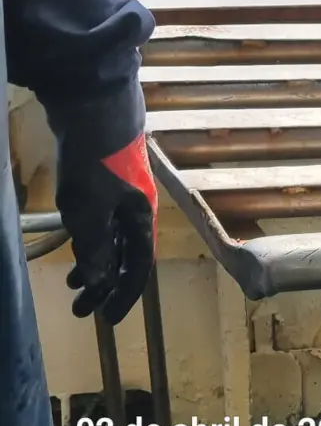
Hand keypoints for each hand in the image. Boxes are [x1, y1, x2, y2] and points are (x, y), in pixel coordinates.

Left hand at [57, 130, 157, 323]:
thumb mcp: (90, 214)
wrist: (93, 107)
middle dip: (105, 283)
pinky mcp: (105, 178)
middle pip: (125, 254)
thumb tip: (100, 284)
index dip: (125, 294)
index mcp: (141, 216)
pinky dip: (89, 237)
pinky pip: (101, 219)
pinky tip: (73, 240)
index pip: (139, 266)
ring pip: (112, 236)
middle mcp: (136, 206)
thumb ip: (95, 250)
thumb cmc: (96, 164)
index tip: (106, 318)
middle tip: (81, 308)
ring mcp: (121, 191)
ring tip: (73, 281)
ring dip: (95, 261)